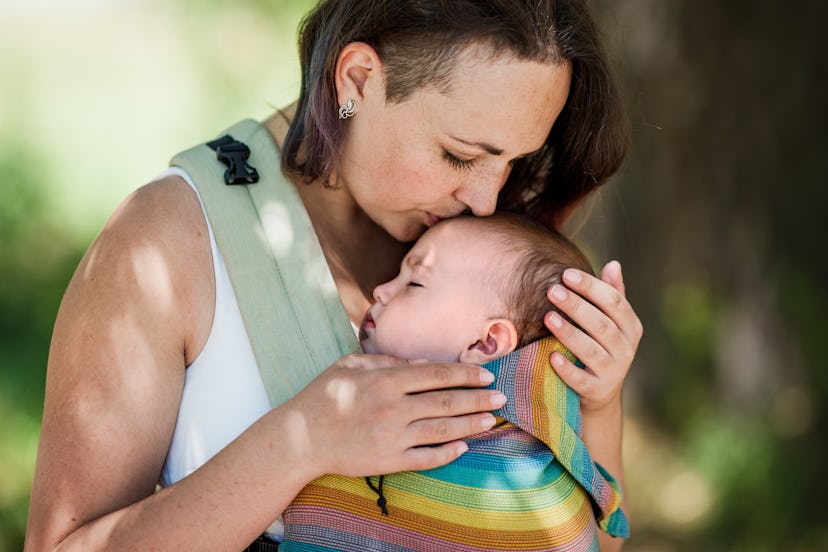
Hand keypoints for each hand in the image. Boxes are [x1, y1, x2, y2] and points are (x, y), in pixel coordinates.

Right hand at [278, 354, 504, 477]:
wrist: (301, 438)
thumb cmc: (323, 396)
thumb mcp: (350, 365)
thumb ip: (384, 361)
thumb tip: (417, 363)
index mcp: (386, 380)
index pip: (436, 374)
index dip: (464, 375)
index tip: (485, 375)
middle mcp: (394, 408)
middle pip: (447, 401)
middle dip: (478, 399)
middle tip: (501, 397)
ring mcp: (393, 437)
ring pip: (443, 429)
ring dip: (472, 424)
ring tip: (492, 420)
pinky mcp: (389, 461)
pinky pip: (427, 458)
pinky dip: (448, 452)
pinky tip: (464, 446)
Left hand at [544, 260, 642, 411]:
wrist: (599, 392)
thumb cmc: (601, 345)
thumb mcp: (610, 321)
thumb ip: (611, 294)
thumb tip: (613, 264)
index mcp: (631, 327)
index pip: (614, 302)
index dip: (591, 287)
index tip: (566, 274)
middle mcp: (626, 349)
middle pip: (602, 324)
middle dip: (576, 306)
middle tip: (552, 290)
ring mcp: (613, 372)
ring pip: (592, 351)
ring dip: (569, 334)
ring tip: (548, 317)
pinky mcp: (597, 390)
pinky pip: (582, 380)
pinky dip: (567, 369)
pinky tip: (551, 356)